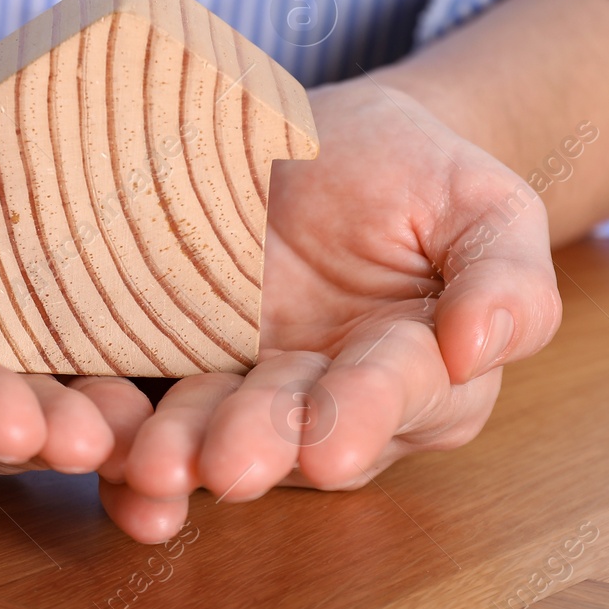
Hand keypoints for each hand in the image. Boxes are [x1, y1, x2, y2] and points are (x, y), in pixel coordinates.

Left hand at [99, 77, 563, 541]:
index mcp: (422, 371)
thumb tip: (484, 347)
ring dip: (185, 456)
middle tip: (228, 466)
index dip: (363, 416)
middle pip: (299, 431)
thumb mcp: (481, 202)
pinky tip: (107, 462)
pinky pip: (152, 409)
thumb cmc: (416, 171)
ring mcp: (248, 391)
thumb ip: (502, 274)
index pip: (396, 392)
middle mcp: (332, 401)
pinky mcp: (176, 369)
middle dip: (263, 447)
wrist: (319, 140)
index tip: (331, 447)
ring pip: (219, 433)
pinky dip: (127, 445)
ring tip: (152, 467)